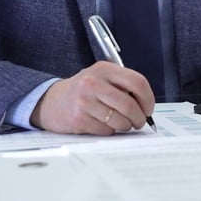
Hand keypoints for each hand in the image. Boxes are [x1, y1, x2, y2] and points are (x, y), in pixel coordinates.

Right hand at [30, 61, 154, 134]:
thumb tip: (147, 106)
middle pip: (130, 105)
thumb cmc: (83, 91)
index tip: (149, 108)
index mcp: (104, 69)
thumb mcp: (102, 79)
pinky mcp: (79, 118)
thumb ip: (123, 86)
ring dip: (125, 126)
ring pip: (120, 121)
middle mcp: (93, 82)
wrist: (51, 101)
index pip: (137, 82)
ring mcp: (84, 100)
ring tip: (120, 123)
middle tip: (139, 122)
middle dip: (139, 118)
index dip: (148, 99)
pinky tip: (101, 124)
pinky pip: (106, 130)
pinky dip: (109, 131)